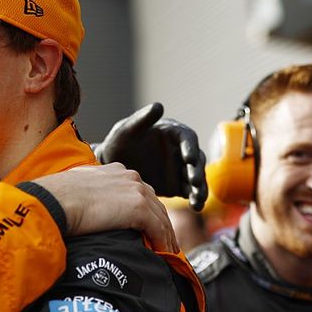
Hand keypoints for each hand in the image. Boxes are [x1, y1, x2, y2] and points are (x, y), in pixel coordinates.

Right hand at [31, 163, 178, 253]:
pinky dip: (162, 242)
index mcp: (116, 171)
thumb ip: (88, 193)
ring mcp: (135, 191)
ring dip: (166, 236)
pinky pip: (158, 228)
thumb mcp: (76, 187)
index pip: (139, 191)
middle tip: (164, 241)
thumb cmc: (57, 197)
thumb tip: (85, 206)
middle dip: (161, 223)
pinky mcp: (138, 208)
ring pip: (161, 217)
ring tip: (167, 252)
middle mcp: (130, 177)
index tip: (148, 225)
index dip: (146, 209)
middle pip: (155, 203)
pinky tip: (162, 253)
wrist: (55, 200)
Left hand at [93, 103, 207, 210]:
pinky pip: (190, 192)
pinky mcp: (178, 185)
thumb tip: (158, 106)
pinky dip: (195, 199)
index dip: (190, 147)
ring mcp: (181, 169)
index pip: (187, 138)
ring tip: (197, 199)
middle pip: (196, 160)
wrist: (112, 166)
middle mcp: (181, 151)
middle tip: (194, 181)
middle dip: (197, 171)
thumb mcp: (126, 130)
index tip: (189, 158)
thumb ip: (141, 119)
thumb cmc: (118, 143)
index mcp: (172, 133)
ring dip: (200, 188)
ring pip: (197, 178)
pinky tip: (195, 206)